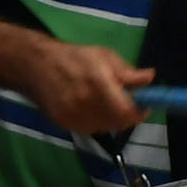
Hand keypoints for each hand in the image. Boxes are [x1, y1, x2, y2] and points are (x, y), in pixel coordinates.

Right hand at [20, 33, 152, 135]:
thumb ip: (128, 71)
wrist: (37, 67)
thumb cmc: (75, 58)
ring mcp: (73, 118)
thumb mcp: (105, 56)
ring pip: (104, 128)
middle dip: (127, 116)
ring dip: (111, 119)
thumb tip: (150, 77)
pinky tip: (92, 107)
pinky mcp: (64, 125)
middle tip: (128, 103)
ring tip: (108, 103)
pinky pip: (89, 129)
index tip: (145, 107)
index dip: (139, 113)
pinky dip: (96, 122)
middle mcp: (86, 105)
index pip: (126, 112)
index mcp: (98, 84)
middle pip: (117, 123)